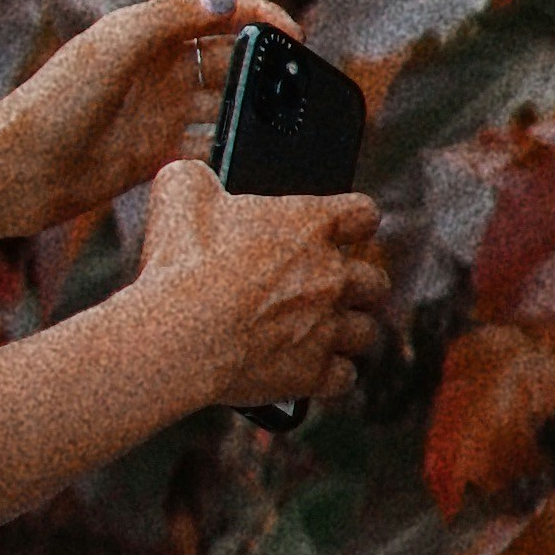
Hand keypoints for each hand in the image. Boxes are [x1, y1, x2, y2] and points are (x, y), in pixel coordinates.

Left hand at [0, 0, 289, 253]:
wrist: (18, 169)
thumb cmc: (56, 101)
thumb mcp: (115, 44)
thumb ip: (170, 17)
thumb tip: (225, 2)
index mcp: (146, 32)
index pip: (215, 11)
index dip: (257, 16)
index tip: (294, 35)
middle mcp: (156, 69)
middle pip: (226, 59)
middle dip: (262, 66)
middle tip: (297, 86)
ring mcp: (157, 113)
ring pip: (222, 104)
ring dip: (251, 109)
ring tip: (282, 122)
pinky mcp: (154, 155)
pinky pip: (206, 147)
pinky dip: (230, 148)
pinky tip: (252, 156)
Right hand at [132, 140, 394, 418]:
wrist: (180, 334)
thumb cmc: (183, 261)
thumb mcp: (180, 193)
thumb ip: (199, 176)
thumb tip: (196, 178)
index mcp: (312, 226)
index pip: (364, 214)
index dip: (354, 220)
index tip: (340, 229)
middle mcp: (332, 276)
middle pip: (374, 281)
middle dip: (356, 284)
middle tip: (327, 288)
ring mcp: (328, 328)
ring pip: (365, 332)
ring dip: (346, 331)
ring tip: (318, 332)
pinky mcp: (313, 374)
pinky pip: (345, 377)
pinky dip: (330, 375)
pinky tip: (309, 369)